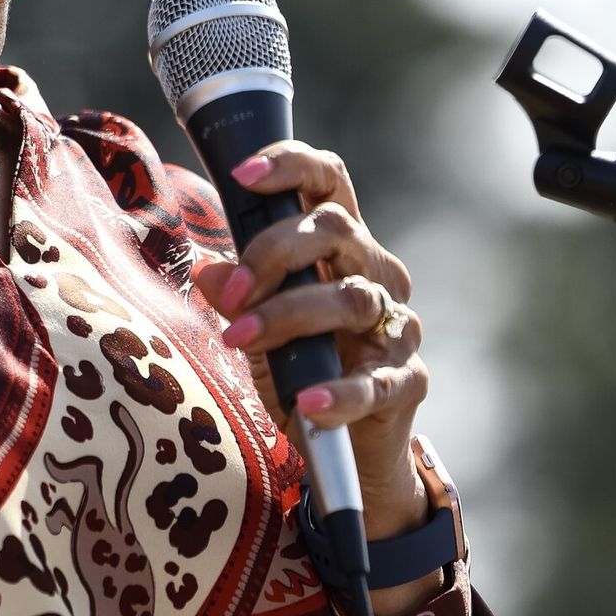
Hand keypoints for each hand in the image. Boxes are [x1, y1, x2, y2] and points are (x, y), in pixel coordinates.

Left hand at [187, 141, 429, 544]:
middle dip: (275, 251)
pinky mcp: (408, 381)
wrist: (346, 450)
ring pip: (352, 298)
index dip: (291, 165)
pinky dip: (338, 391)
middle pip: (336, 229)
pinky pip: (375, 381)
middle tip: (233, 292)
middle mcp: (376, 274)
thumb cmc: (300, 369)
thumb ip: (238, 297)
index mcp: (341, 246)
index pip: (328, 182)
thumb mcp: (257, 330)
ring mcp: (398, 326)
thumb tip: (207, 271)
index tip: (242, 175)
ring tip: (240, 340)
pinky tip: (306, 401)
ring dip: (289, 316)